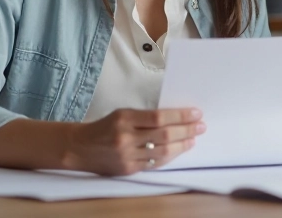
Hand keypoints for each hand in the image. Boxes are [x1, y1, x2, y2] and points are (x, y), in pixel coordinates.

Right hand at [63, 108, 205, 175]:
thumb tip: (174, 117)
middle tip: (201, 126)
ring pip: (162, 151)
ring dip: (182, 145)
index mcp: (125, 118)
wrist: (80, 147)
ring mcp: (127, 155)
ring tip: (193, 138)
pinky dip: (169, 156)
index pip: (159, 117)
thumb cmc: (104, 127)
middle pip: (164, 134)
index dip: (180, 116)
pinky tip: (179, 150)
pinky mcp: (128, 169)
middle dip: (187, 130)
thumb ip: (145, 116)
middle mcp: (126, 137)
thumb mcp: (122, 113)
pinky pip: (154, 163)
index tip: (195, 113)